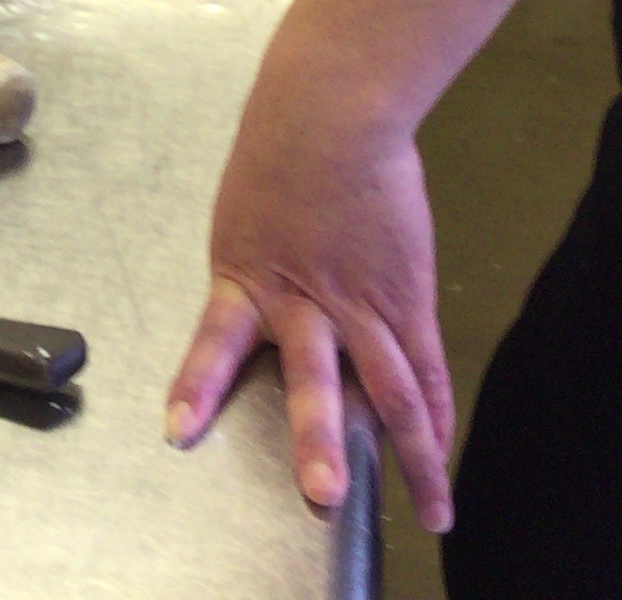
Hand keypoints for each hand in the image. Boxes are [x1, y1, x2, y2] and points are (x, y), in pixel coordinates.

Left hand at [165, 68, 455, 532]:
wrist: (330, 111)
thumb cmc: (277, 155)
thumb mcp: (244, 218)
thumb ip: (255, 273)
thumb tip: (267, 316)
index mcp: (243, 277)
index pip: (214, 340)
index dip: (198, 387)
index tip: (179, 431)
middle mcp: (303, 301)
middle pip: (315, 380)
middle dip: (320, 442)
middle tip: (324, 496)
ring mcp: (362, 303)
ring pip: (391, 389)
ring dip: (410, 454)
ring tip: (428, 510)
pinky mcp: (408, 296)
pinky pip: (426, 366)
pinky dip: (436, 414)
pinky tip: (442, 456)